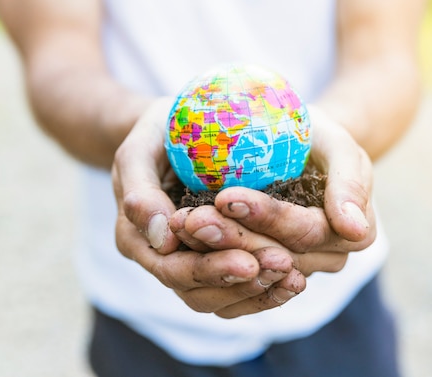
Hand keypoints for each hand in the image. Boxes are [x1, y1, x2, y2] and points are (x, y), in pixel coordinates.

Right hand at [111, 99, 303, 317]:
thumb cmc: (154, 135)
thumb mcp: (139, 152)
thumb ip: (142, 192)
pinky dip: (265, 290)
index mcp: (136, 238)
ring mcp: (189, 262)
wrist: (171, 133)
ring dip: (258, 290)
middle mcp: (162, 259)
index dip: (210, 270)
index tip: (248, 261)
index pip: (173, 269)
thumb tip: (163, 239)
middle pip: (199, 291)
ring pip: (221, 298)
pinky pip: (237, 289)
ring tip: (293, 276)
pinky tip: (295, 280)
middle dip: (242, 283)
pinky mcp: (216, 258)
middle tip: (282, 265)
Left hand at [171, 105, 375, 271]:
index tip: (227, 198)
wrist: (301, 147)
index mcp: (352, 234)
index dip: (266, 218)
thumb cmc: (319, 138)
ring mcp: (297, 269)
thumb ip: (351, 181)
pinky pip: (237, 281)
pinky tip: (181, 240)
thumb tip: (354, 228)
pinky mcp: (268, 273)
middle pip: (274, 257)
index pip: (304, 233)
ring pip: (252, 272)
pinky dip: (208, 261)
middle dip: (231, 238)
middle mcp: (327, 258)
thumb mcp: (338, 145)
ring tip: (180, 226)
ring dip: (213, 251)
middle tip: (189, 218)